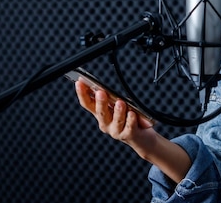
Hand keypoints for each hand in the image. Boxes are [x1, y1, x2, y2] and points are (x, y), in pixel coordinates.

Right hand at [75, 81, 191, 182]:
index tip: (79, 82)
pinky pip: (130, 127)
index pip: (88, 104)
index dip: (82, 94)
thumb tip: (103, 88)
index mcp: (100, 114)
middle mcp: (105, 124)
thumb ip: (111, 99)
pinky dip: (131, 120)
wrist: (141, 137)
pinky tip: (133, 113)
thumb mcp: (117, 106)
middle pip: (101, 113)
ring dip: (118, 111)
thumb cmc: (128, 117)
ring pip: (116, 121)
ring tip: (120, 102)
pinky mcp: (128, 135)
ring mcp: (116, 131)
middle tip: (101, 92)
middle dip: (101, 102)